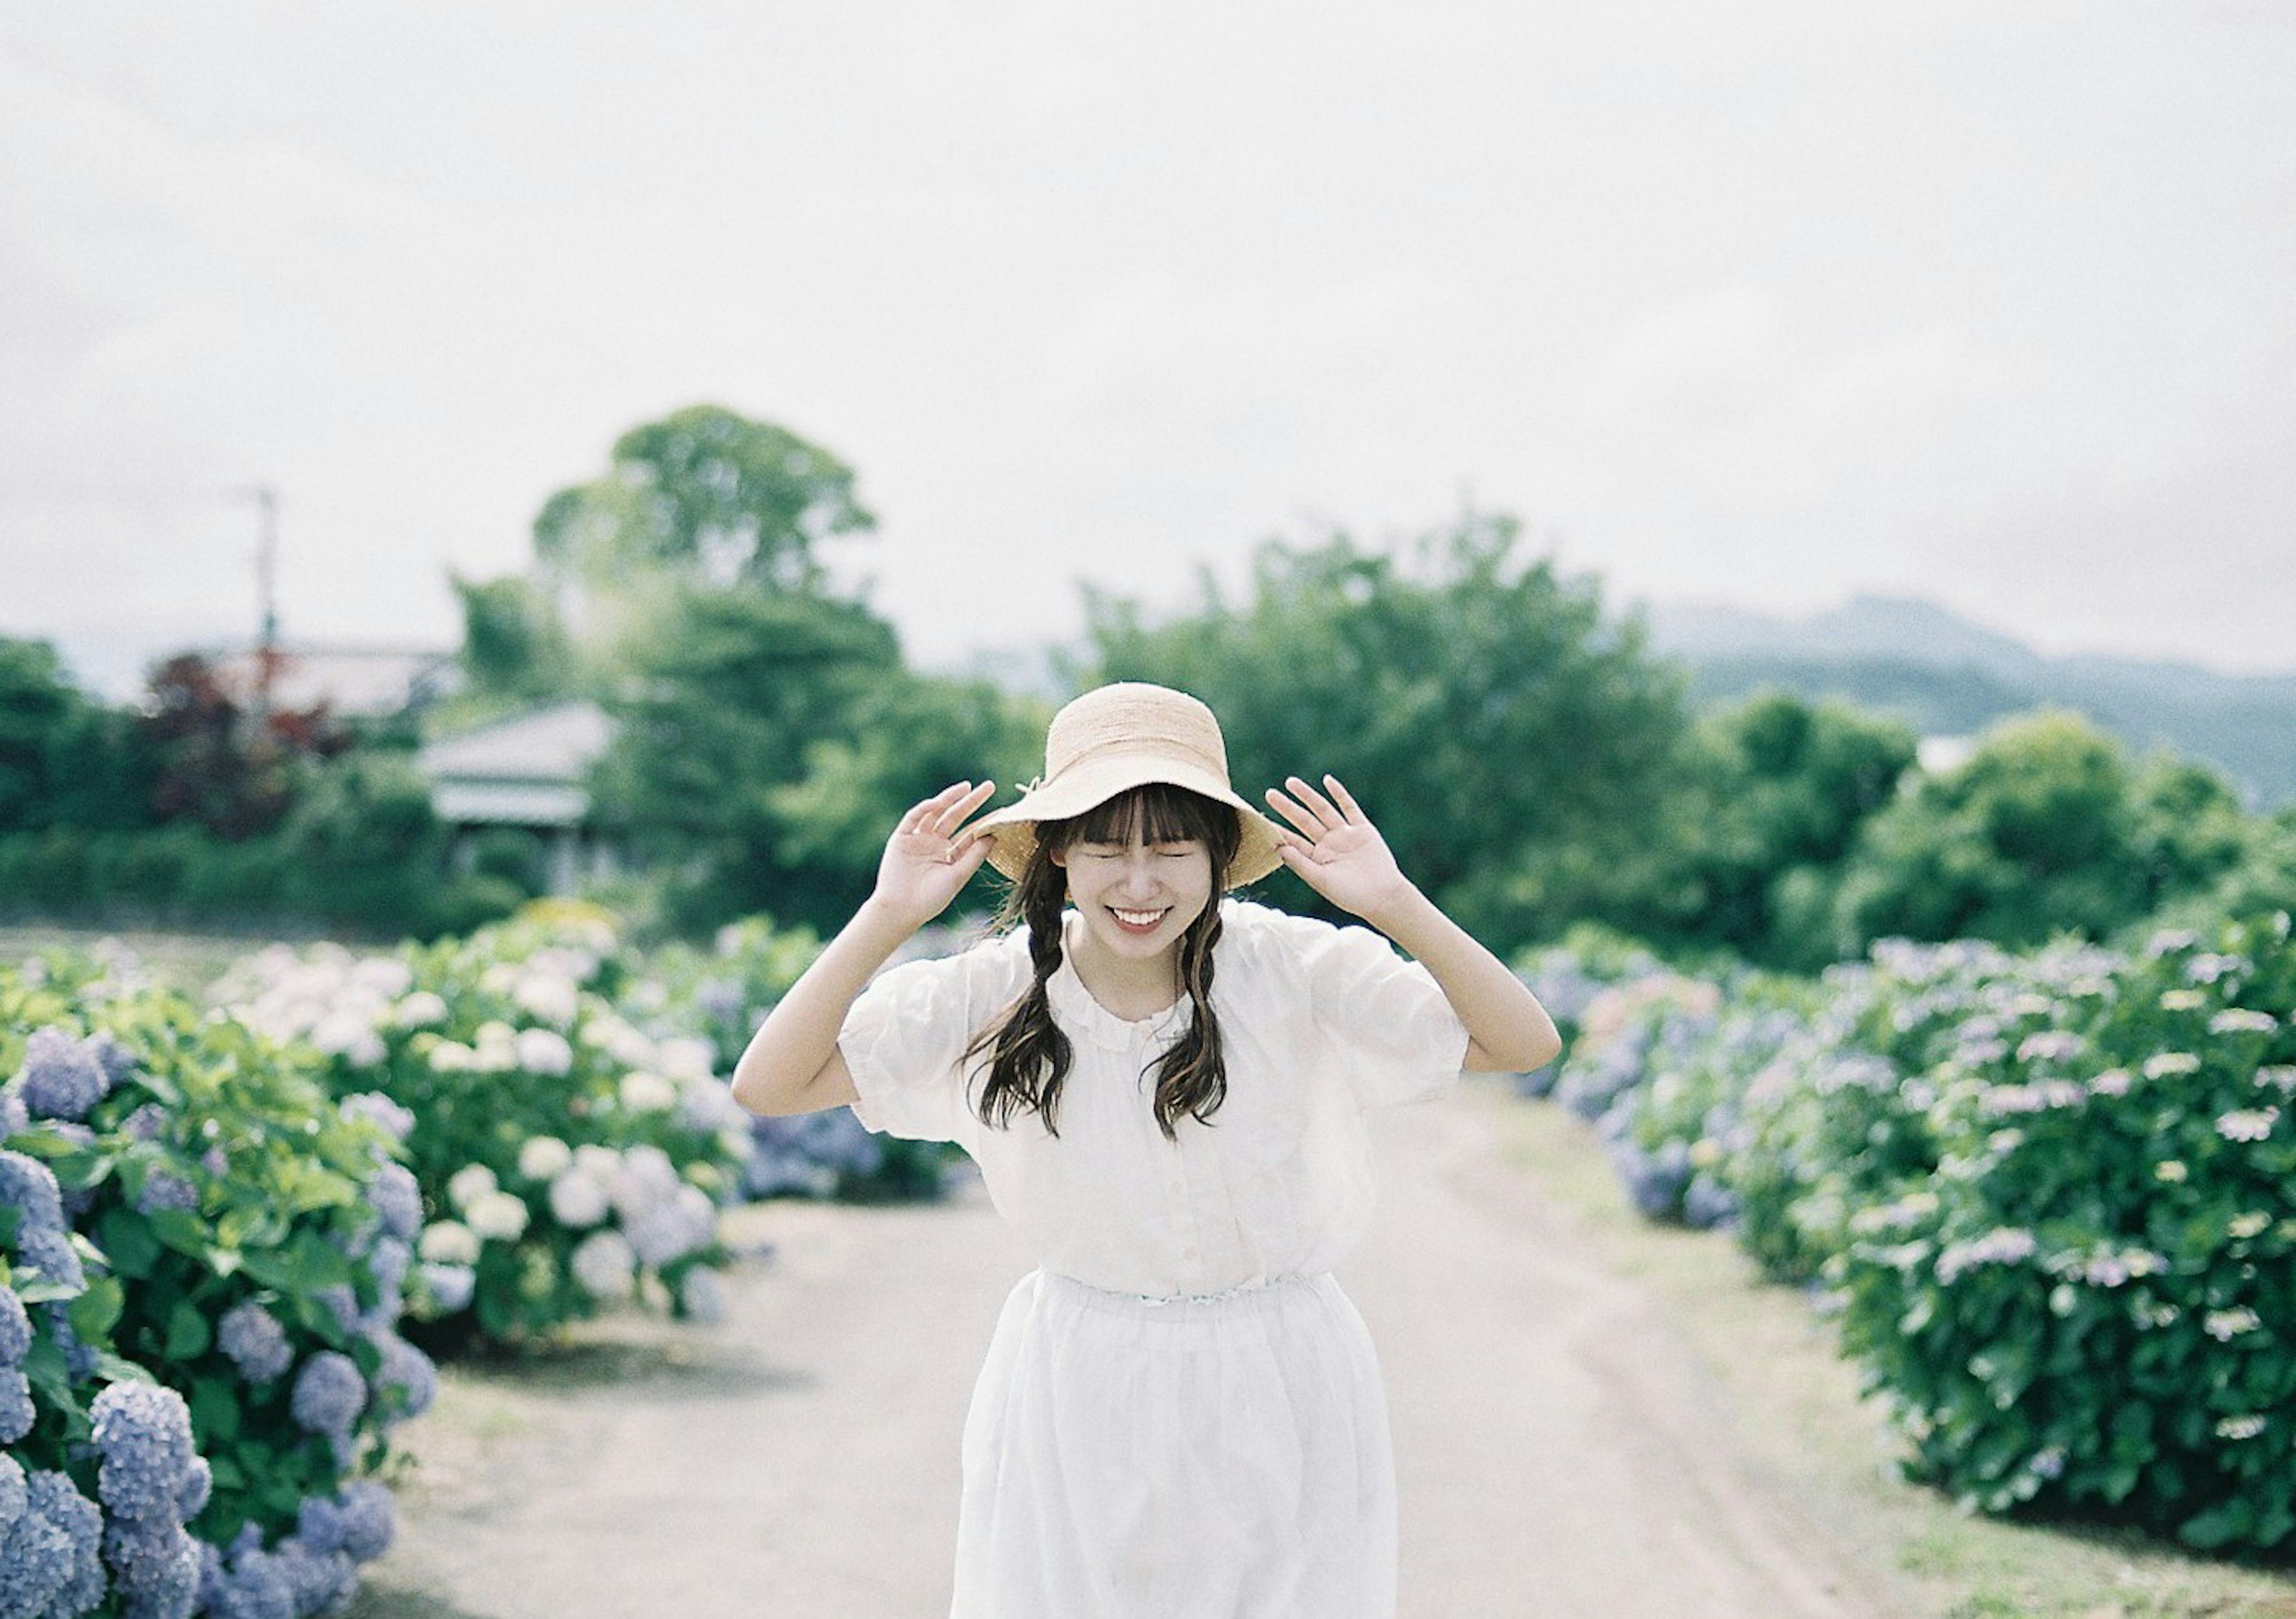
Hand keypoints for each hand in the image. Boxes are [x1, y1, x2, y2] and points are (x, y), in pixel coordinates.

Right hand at [870, 781, 997, 928]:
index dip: (985, 822)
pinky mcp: (901, 838)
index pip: (970, 834)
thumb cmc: (932, 898)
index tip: (1003, 811)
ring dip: (949, 799)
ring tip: (966, 787)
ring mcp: (918, 840)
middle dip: (971, 802)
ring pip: (936, 813)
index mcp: (949, 856)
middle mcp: (934, 845)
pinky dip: (925, 809)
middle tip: (989, 786)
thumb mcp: (958, 875)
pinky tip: (939, 802)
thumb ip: (975, 855)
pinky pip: (913, 818)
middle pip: (955, 817)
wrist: (901, 910)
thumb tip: (995, 835)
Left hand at [1264, 774, 1412, 923]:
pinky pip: (1349, 808)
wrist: (1383, 896)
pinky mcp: (1363, 830)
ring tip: (1290, 782)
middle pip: (1304, 821)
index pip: (1293, 841)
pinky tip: (1327, 781)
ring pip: (1322, 810)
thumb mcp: (1321, 880)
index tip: (1260, 819)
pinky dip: (1339, 794)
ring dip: (1307, 796)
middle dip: (1287, 807)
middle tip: (1269, 794)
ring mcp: (1346, 835)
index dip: (1278, 830)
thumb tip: (1278, 848)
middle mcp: (1329, 844)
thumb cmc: (1350, 895)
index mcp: (1317, 858)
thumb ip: (1301, 863)